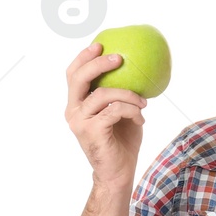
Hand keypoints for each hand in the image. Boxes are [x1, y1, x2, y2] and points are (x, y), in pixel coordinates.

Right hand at [65, 40, 147, 189]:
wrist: (119, 172)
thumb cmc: (122, 142)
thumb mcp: (122, 114)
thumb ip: (121, 95)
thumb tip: (138, 72)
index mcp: (77, 104)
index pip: (73, 75)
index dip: (83, 58)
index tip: (99, 44)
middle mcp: (73, 111)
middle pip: (78, 78)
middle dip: (98, 64)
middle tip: (119, 58)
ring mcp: (79, 121)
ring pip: (103, 94)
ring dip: (128, 95)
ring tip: (142, 102)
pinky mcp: (91, 131)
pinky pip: (114, 110)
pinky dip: (131, 110)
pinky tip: (141, 118)